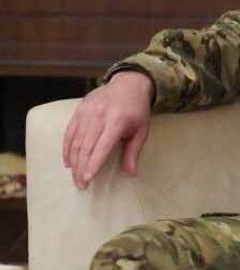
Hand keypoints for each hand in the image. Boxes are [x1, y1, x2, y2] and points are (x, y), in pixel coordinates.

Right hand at [63, 71, 153, 189]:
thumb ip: (133, 151)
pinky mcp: (79, 110)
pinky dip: (67, 149)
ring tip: (75, 177)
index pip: (101, 147)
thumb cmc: (137, 110)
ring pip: (75, 141)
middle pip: (85, 147)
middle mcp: (99, 116)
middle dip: (81, 168)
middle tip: (81, 185)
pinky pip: (69, 132)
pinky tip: (68, 162)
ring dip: (73, 162)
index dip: (93, 164)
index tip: (87, 180)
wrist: (128, 84)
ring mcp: (87, 112)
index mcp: (117, 121)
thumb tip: (130, 173)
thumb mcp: (142, 130)